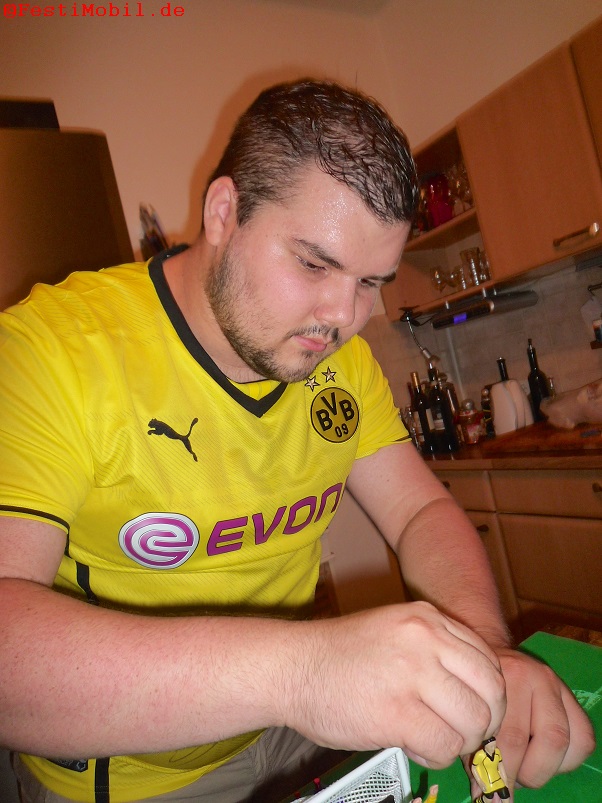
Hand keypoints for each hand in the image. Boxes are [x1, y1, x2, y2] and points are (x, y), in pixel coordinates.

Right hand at [282, 601, 505, 768]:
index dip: (489, 695)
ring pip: (473, 722)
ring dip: (459, 741)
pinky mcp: (397, 712)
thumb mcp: (394, 631)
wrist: (292, 667)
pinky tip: (413, 745)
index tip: (474, 712)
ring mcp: (412, 674)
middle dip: (484, 722)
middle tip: (464, 734)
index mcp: (427, 618)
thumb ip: (434, 651)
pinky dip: (435, 755)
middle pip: (492, 692)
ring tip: (432, 738)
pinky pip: (443, 746)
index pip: (489, 661)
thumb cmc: (340, 656)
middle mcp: (425, 639)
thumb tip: (477, 696)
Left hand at [465, 648, 595, 799]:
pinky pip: (583, 740)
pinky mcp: (571, 697)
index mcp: (500, 679)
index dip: (503, 772)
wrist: (488, 657)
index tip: (491, 792)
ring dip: (544, 767)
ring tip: (523, 768)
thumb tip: (483, 794)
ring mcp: (554, 684)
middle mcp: (531, 676)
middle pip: (547, 739)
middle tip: (508, 779)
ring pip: (564, 740)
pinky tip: (541, 756)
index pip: (509, 737)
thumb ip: (475, 753)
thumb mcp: (469, 717)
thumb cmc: (475, 693)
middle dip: (528, 772)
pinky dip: (565, 760)